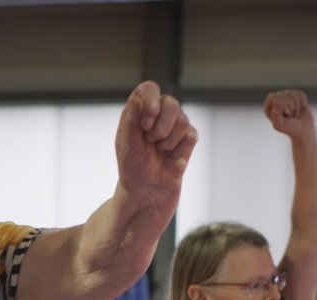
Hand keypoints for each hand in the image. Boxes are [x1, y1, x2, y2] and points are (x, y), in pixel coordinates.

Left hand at [115, 81, 197, 216]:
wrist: (146, 192)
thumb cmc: (132, 168)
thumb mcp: (126, 143)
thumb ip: (132, 118)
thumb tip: (139, 95)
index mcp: (139, 111)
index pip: (149, 88)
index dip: (151, 100)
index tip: (146, 121)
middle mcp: (158, 115)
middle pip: (170, 102)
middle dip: (160, 125)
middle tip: (149, 141)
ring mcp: (175, 127)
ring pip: (183, 119)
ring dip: (168, 139)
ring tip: (158, 151)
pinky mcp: (188, 140)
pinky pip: (191, 134)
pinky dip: (178, 148)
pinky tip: (170, 156)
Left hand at [264, 90, 316, 142]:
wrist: (304, 131)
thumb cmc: (290, 128)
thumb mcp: (280, 125)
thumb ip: (275, 115)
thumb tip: (276, 101)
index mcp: (269, 107)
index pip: (273, 97)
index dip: (281, 104)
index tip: (284, 114)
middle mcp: (277, 101)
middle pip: (283, 94)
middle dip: (289, 106)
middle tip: (290, 116)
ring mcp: (287, 98)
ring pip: (292, 93)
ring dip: (296, 105)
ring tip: (295, 114)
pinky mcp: (297, 97)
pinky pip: (300, 94)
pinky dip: (303, 103)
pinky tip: (300, 109)